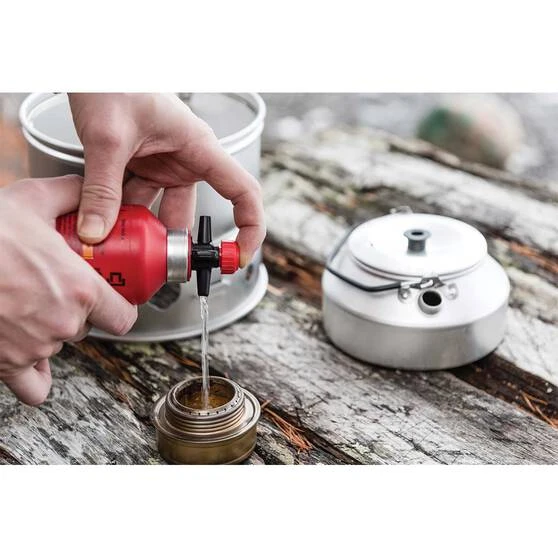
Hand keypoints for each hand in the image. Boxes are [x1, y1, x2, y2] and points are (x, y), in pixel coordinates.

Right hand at [0, 175, 136, 405]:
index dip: (120, 309)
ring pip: (57, 346)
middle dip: (76, 311)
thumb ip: (70, 194)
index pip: (123, 317)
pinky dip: (33, 375)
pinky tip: (29, 357)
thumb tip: (87, 190)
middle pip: (87, 328)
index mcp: (80, 290)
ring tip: (28, 304)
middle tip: (56, 290)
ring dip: (49, 331)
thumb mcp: (32, 199)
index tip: (113, 301)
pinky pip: (32, 387)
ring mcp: (35, 347)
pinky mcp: (6, 364)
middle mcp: (63, 323)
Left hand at [68, 93, 265, 266]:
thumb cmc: (114, 81)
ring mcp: (165, 165)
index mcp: (200, 148)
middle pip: (193, 211)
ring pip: (161, 210)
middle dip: (176, 240)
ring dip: (142, 227)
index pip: (243, 192)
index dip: (250, 227)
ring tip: (120, 239)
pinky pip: (139, 199)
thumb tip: (98, 231)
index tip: (237, 256)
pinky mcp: (145, 167)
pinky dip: (123, 213)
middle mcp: (188, 159)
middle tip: (159, 262)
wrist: (94, 64)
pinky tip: (104, 220)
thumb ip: (102, 189)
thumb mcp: (108, 138)